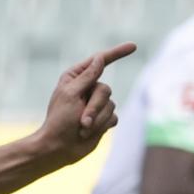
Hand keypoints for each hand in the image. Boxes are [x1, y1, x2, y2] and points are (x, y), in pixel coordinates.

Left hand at [36, 43, 137, 160]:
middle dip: (95, 107)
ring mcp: (96, 104)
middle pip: (105, 89)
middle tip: (82, 120)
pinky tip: (90, 132)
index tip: (133, 46)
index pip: (99, 61)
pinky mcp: (103, 119)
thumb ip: (88, 76)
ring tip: (82, 128)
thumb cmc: (59, 121)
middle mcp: (87, 88)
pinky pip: (114, 117)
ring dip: (97, 119)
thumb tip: (99, 58)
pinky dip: (102, 126)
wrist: (59, 148)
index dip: (117, 53)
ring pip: (111, 105)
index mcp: (75, 78)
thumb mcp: (71, 94)